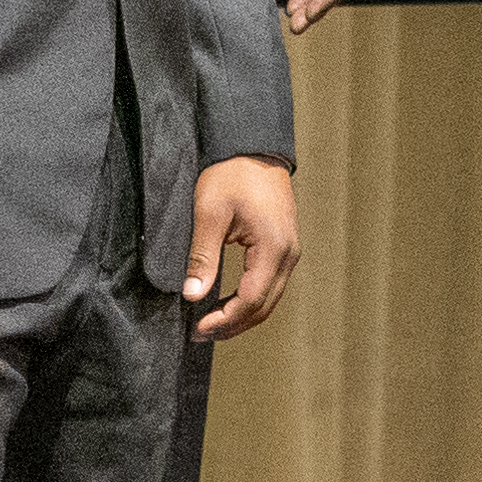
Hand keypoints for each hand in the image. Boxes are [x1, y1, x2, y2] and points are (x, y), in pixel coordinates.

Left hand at [183, 156, 303, 344]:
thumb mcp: (209, 213)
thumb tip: (193, 296)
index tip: (198, 328)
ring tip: (211, 325)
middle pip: (264, 306)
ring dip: (242, 315)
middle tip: (201, 334)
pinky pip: (270, 284)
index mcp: (273, 248)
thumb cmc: (230, 174)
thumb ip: (202, 256)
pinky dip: (249, 299)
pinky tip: (226, 303)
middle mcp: (288, 255)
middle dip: (233, 325)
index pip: (250, 300)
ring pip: (269, 299)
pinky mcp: (283, 246)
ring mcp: (289, 251)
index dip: (224, 320)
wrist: (253, 147)